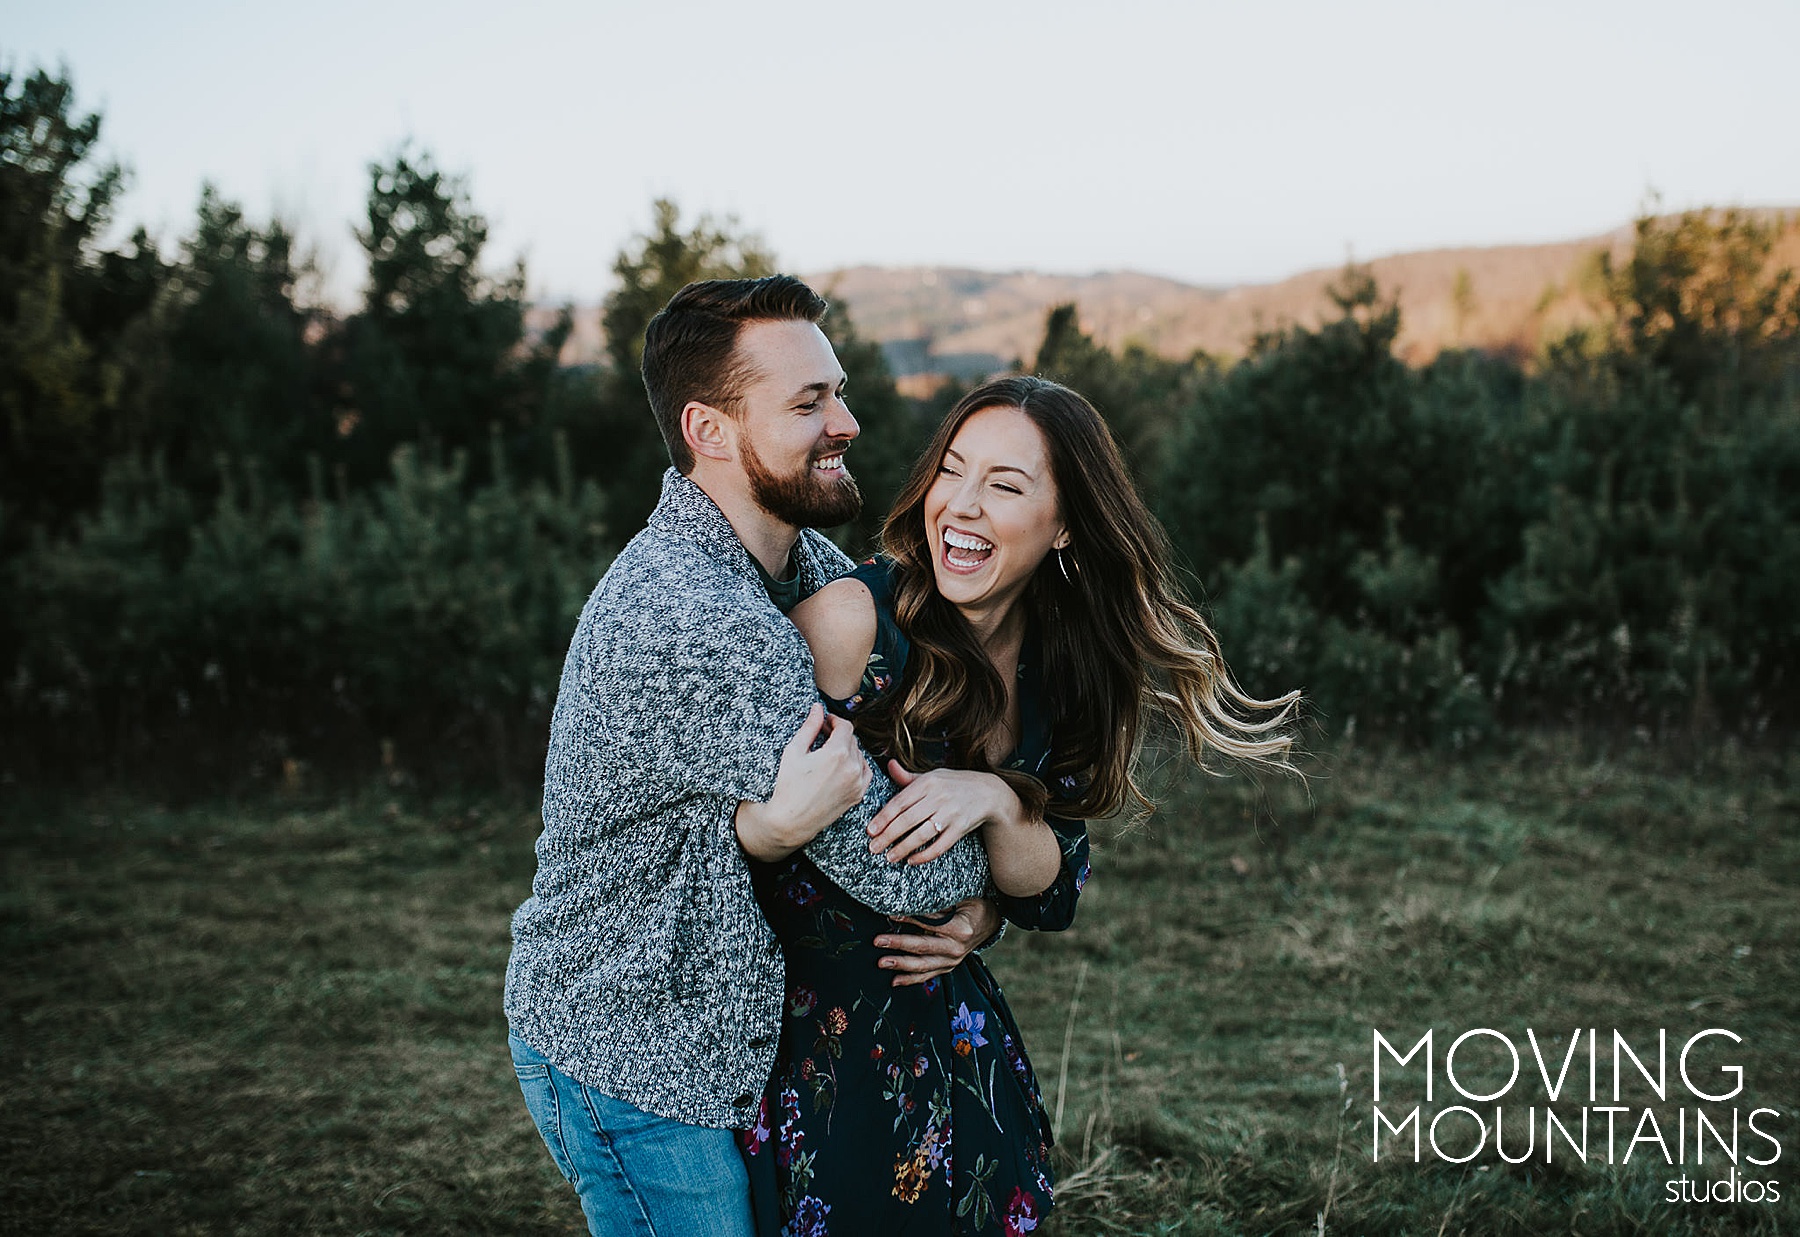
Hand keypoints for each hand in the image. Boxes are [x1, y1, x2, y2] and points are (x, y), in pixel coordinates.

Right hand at [736, 704, 872, 860]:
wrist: (791, 820)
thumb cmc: (788, 785)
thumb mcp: (794, 751)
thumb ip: (810, 727)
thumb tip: (818, 708)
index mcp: (837, 753)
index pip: (845, 726)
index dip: (834, 720)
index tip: (825, 721)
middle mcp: (852, 767)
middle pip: (852, 740)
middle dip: (839, 734)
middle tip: (823, 735)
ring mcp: (857, 783)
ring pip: (859, 755)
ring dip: (848, 749)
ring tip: (830, 752)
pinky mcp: (858, 795)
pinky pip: (865, 772)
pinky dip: (857, 765)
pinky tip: (842, 766)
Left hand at [867, 761, 1022, 864]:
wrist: (988, 792)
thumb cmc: (954, 784)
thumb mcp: (932, 775)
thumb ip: (908, 777)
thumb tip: (888, 765)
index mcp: (928, 782)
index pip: (900, 802)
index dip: (883, 817)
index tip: (870, 830)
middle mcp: (938, 797)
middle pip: (908, 819)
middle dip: (888, 835)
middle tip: (873, 848)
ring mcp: (950, 814)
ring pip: (922, 834)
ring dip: (903, 847)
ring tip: (889, 857)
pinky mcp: (960, 828)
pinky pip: (940, 846)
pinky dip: (925, 855)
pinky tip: (911, 860)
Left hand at [872, 897, 1000, 985]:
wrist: (989, 923)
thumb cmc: (972, 906)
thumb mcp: (960, 898)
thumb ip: (938, 903)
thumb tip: (909, 901)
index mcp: (960, 930)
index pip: (929, 924)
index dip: (909, 919)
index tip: (890, 914)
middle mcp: (955, 949)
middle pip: (923, 947)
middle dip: (898, 944)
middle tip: (878, 941)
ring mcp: (952, 961)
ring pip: (923, 966)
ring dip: (901, 964)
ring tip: (882, 962)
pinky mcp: (947, 967)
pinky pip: (927, 975)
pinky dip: (910, 979)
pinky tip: (894, 981)